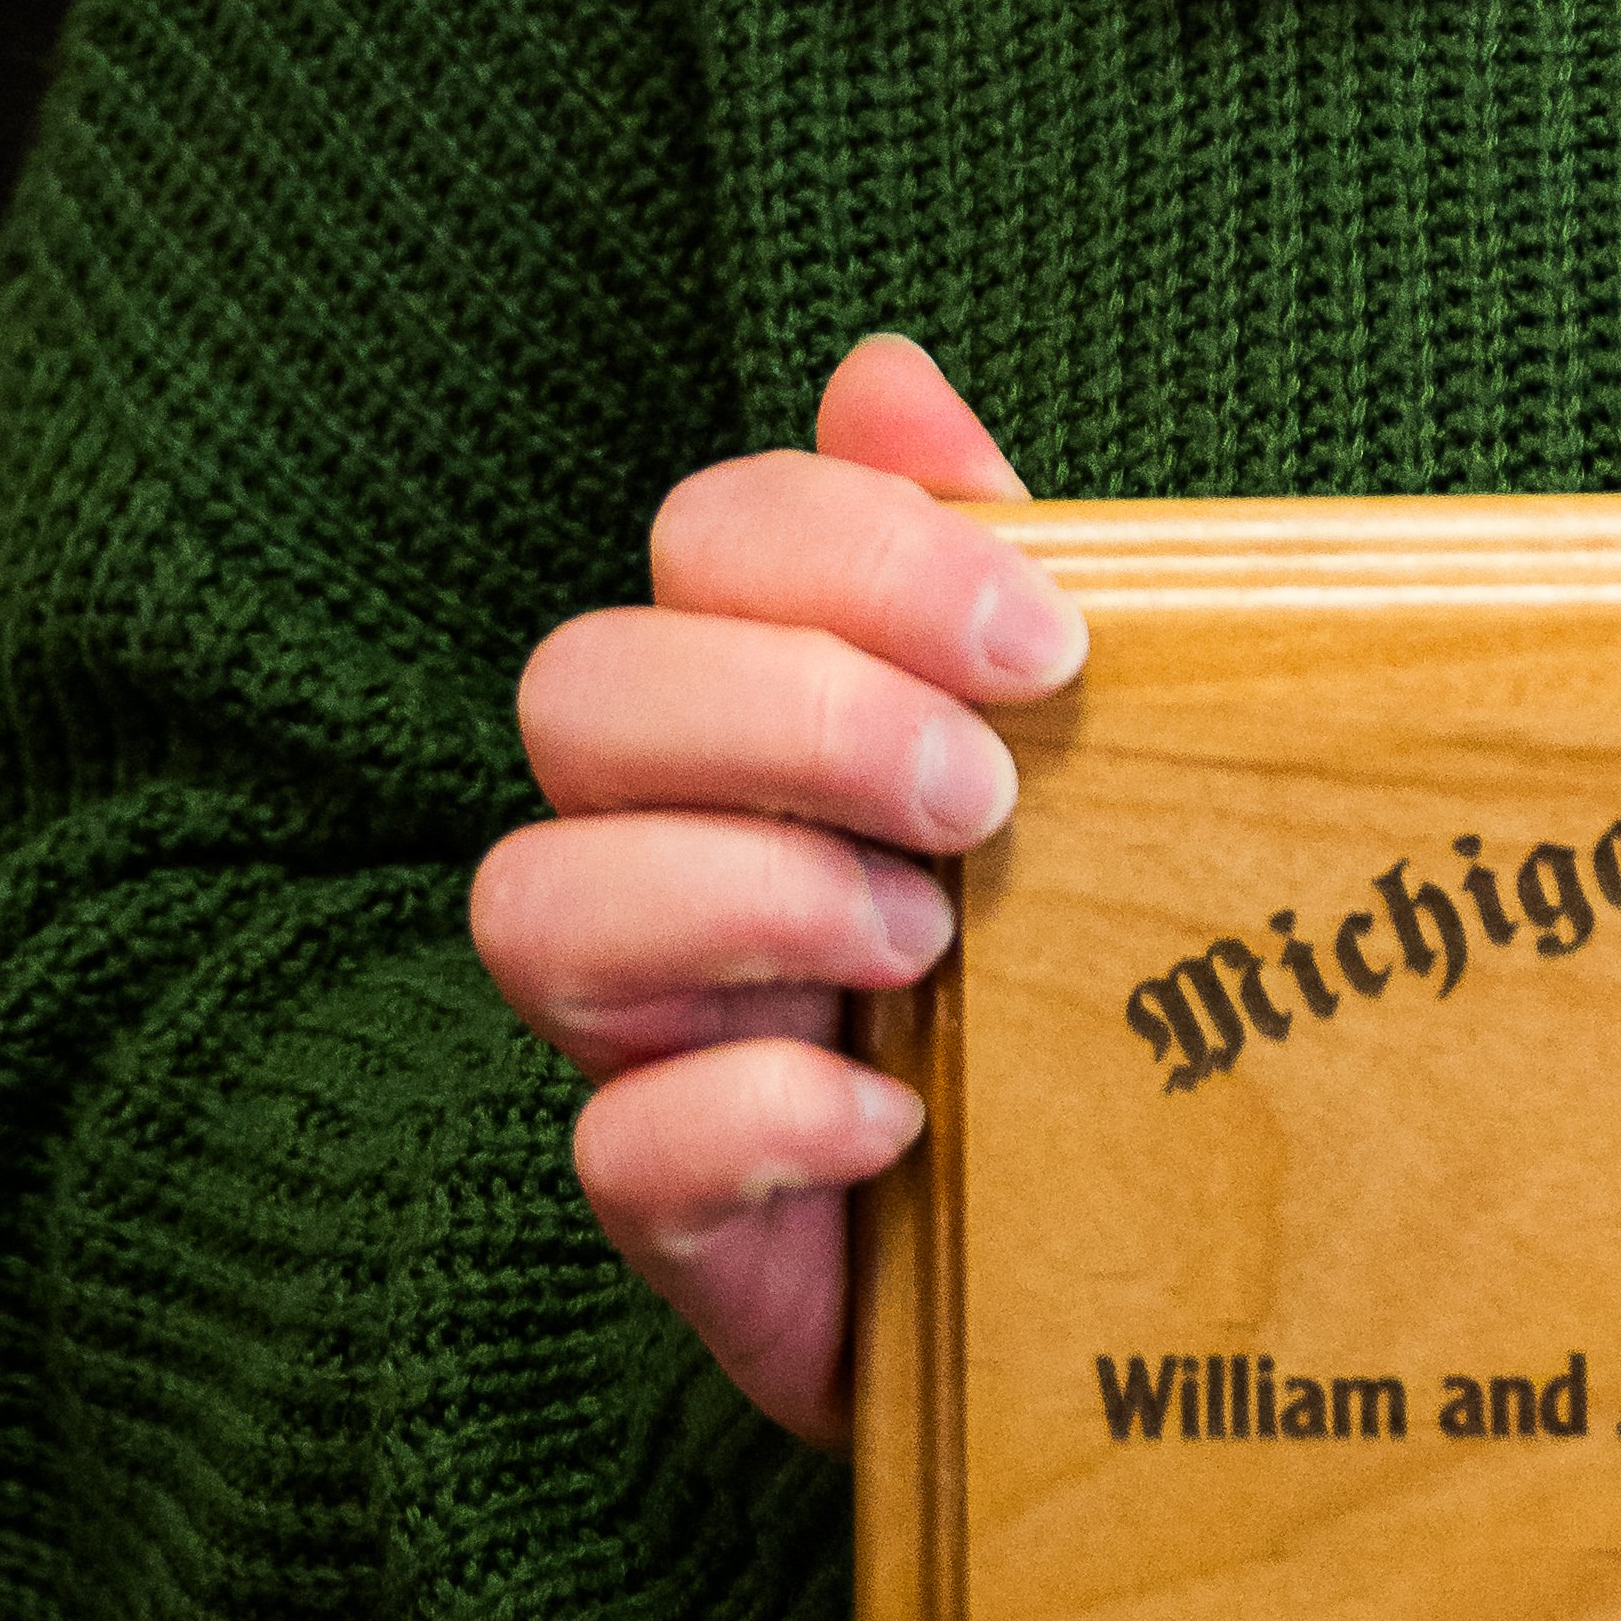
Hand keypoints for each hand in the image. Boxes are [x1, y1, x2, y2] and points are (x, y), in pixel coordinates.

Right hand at [470, 333, 1083, 1450]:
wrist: (1088, 1250)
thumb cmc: (1055, 955)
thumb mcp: (1050, 744)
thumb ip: (971, 558)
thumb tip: (885, 371)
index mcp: (756, 697)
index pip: (708, 530)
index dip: (860, 553)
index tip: (1050, 644)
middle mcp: (657, 838)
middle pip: (579, 687)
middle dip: (800, 713)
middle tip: (988, 795)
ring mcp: (641, 1026)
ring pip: (532, 901)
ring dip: (754, 896)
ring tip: (934, 947)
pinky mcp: (670, 1214)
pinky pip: (616, 1147)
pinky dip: (765, 1116)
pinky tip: (904, 1121)